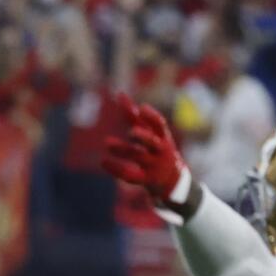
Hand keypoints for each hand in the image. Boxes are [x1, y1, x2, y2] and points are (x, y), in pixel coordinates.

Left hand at [96, 93, 190, 212]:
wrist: (172, 180)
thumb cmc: (157, 150)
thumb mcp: (151, 133)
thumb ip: (135, 117)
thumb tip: (120, 95)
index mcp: (163, 137)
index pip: (159, 124)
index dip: (152, 116)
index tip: (141, 108)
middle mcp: (160, 150)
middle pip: (152, 142)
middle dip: (143, 136)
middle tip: (131, 131)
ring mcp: (153, 165)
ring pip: (138, 156)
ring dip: (122, 149)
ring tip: (107, 142)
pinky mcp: (146, 179)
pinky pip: (130, 175)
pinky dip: (116, 168)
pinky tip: (103, 161)